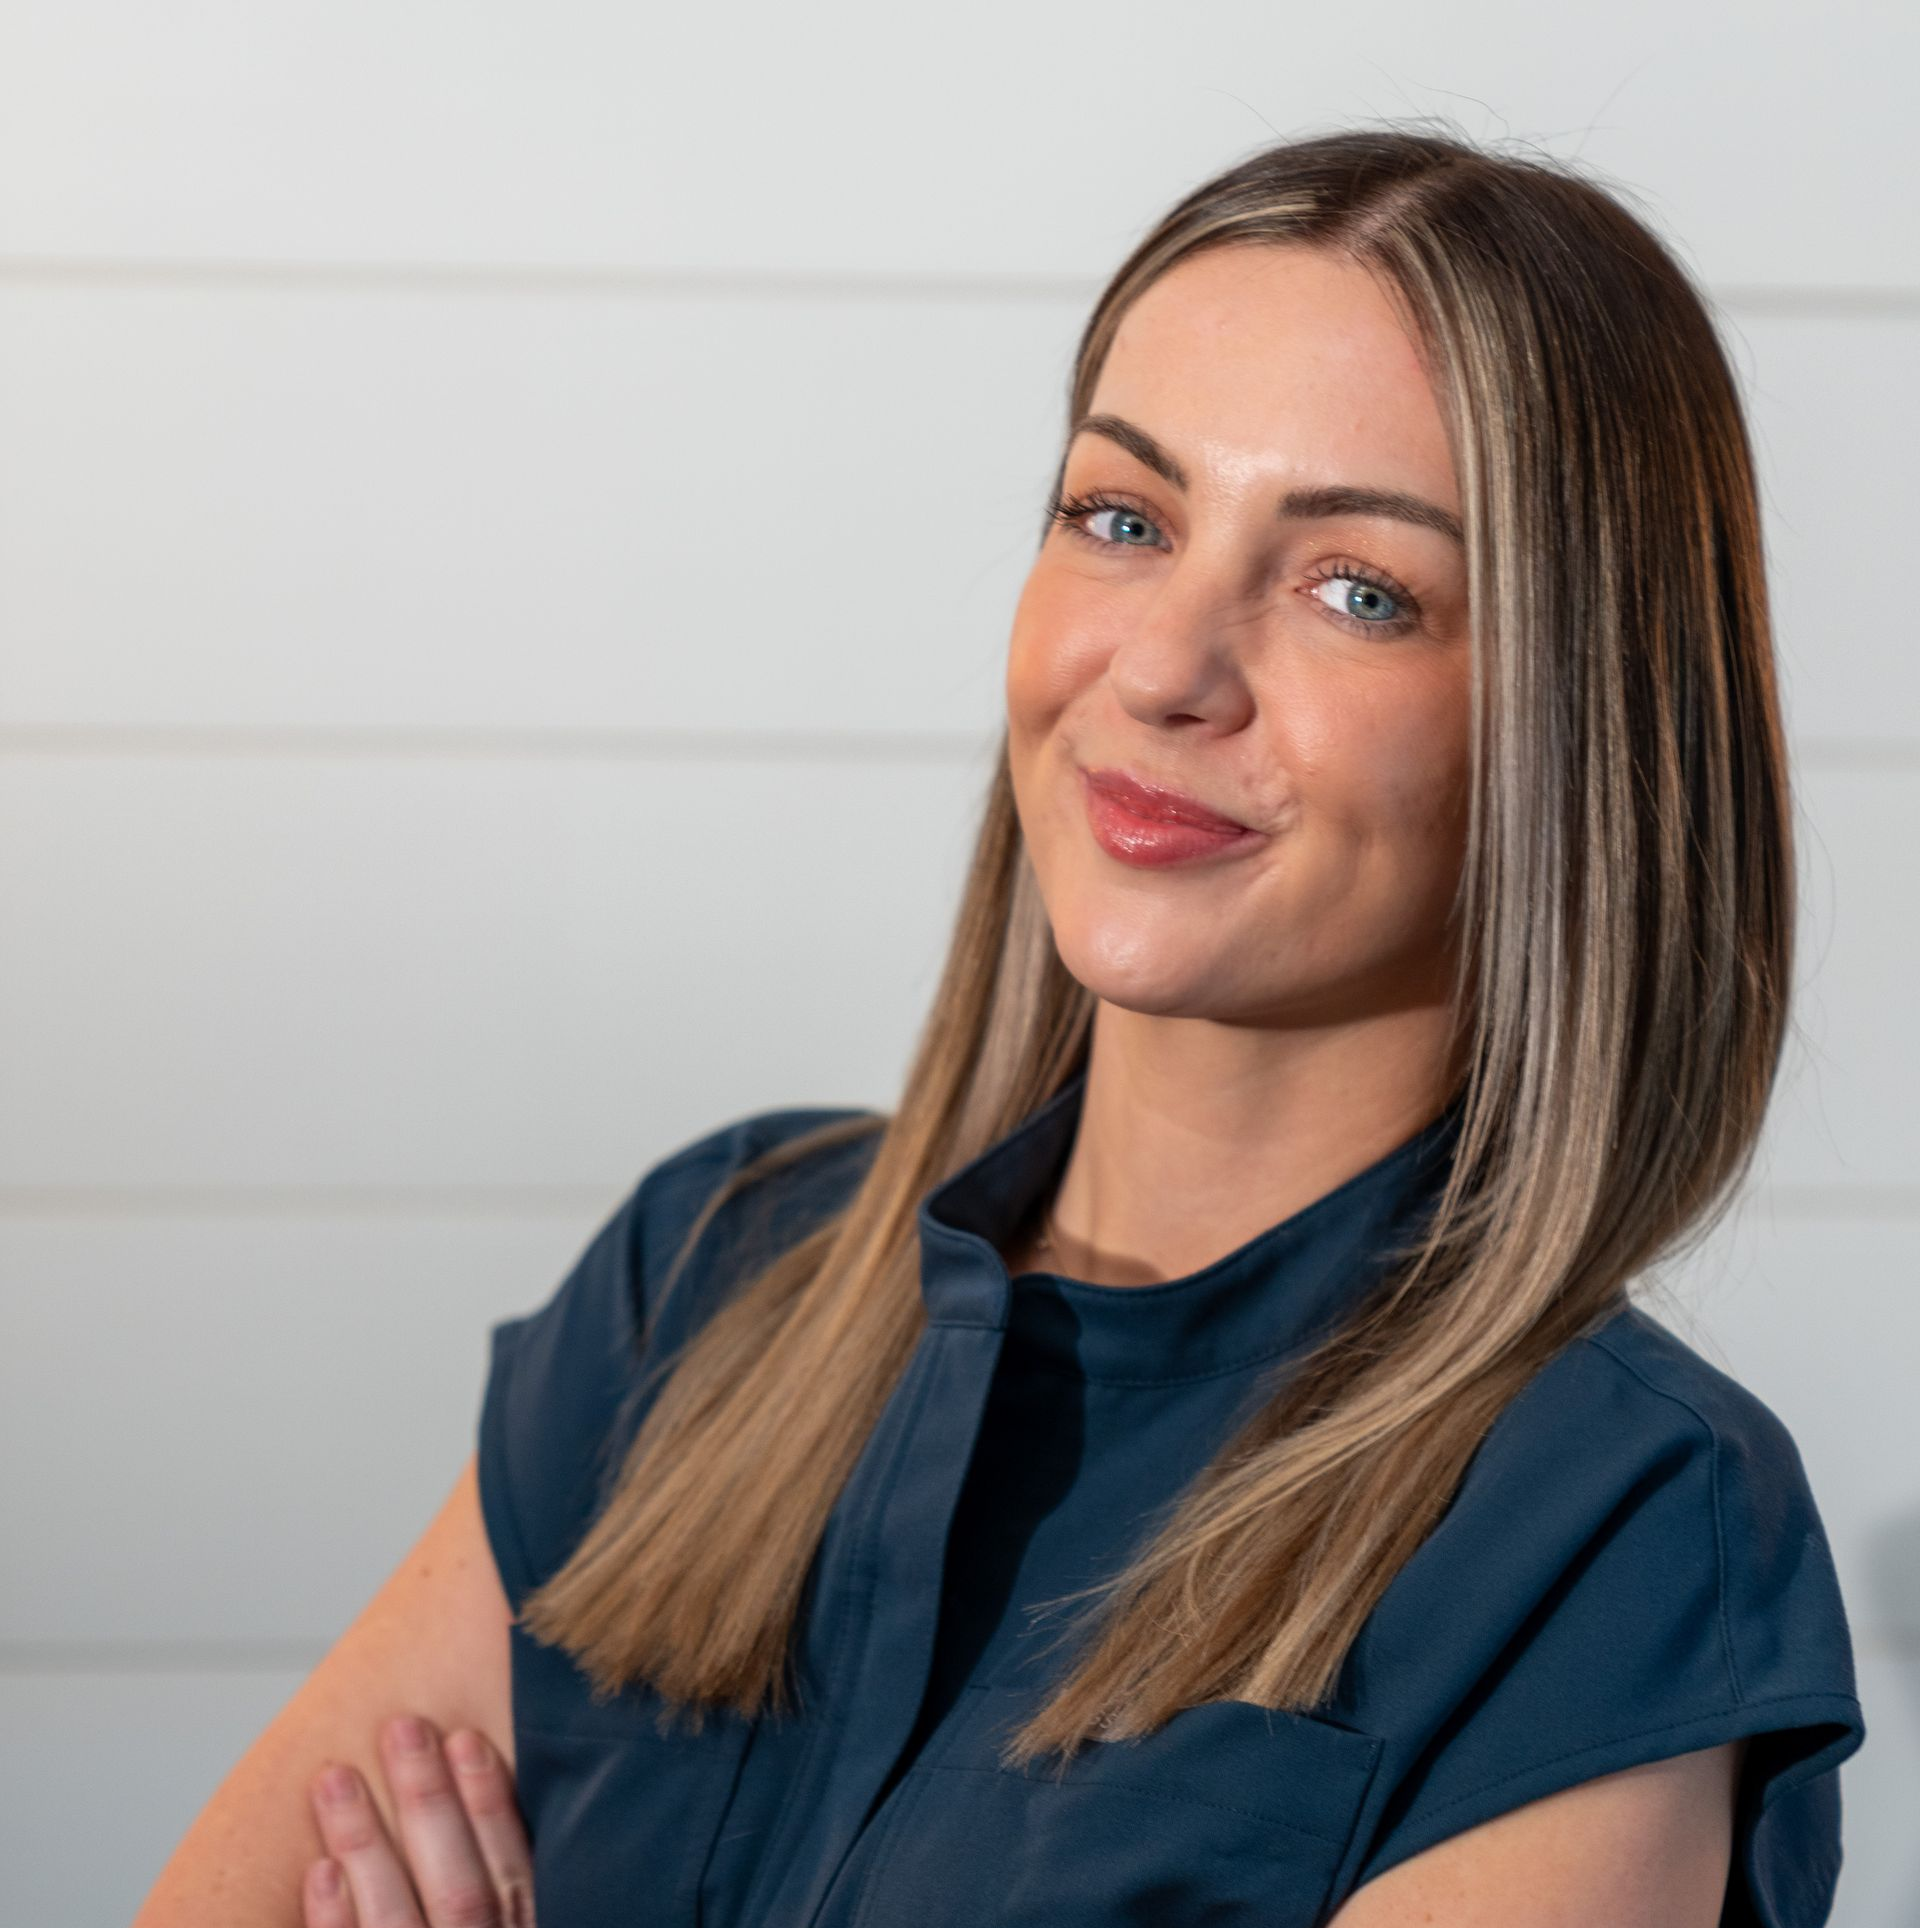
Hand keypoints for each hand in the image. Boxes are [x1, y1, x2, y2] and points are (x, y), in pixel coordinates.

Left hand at [304, 1715, 534, 1926]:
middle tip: (401, 1730)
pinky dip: (336, 1921)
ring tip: (334, 1779)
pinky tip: (319, 1872)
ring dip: (366, 1844)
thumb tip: (482, 1765)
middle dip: (428, 1803)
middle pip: (459, 1887)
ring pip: (397, 1918)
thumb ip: (510, 1884)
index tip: (464, 1739)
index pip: (515, 1871)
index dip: (491, 1804)